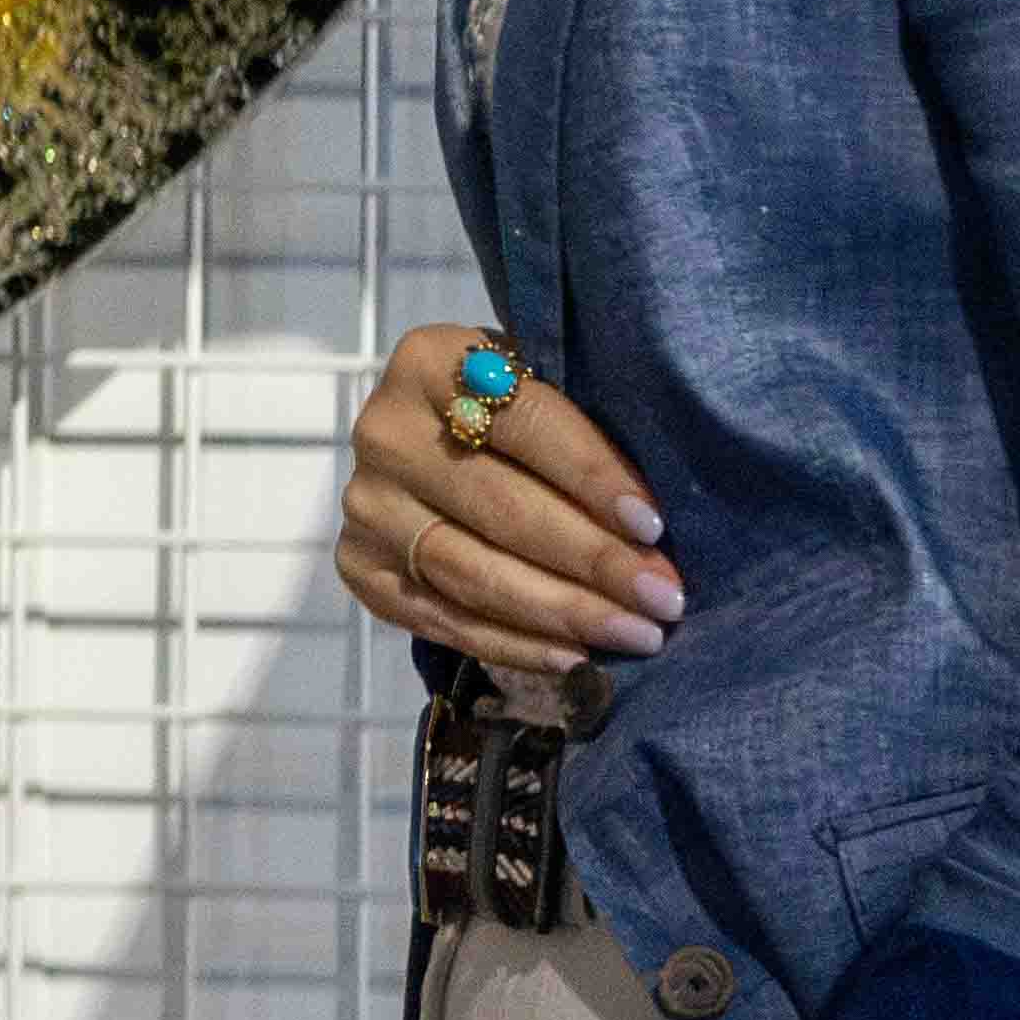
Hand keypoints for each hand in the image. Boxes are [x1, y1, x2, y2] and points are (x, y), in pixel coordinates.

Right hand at [336, 324, 680, 682]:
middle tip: (661, 599)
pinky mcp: (358, 565)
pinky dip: (512, 645)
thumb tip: (653, 531)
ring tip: (634, 635)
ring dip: (562, 611)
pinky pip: (440, 619)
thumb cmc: (522, 415)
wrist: (442, 442)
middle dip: (591, 559)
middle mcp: (384, 432)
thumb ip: (585, 433)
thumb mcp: (548, 388)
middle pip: (499, 507)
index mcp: (431, 362)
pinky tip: (574, 657)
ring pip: (470, 571)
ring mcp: (365, 504)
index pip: (525, 424)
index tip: (653, 526)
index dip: (592, 476)